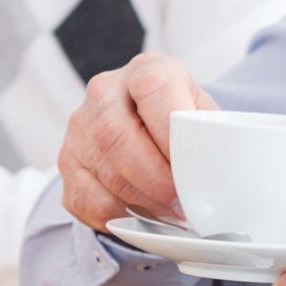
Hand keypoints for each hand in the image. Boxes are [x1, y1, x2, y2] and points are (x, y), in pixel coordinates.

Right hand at [57, 52, 214, 230]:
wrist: (148, 126)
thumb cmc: (180, 123)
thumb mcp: (204, 116)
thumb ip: (210, 137)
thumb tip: (218, 176)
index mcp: (146, 70)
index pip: (152, 87)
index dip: (170, 131)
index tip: (191, 166)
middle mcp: (105, 92)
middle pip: (115, 134)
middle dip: (154, 179)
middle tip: (181, 203)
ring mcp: (79, 127)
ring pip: (104, 172)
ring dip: (142, 201)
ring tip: (169, 212)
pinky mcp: (67, 163)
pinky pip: (87, 199)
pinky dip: (118, 216)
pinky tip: (140, 213)